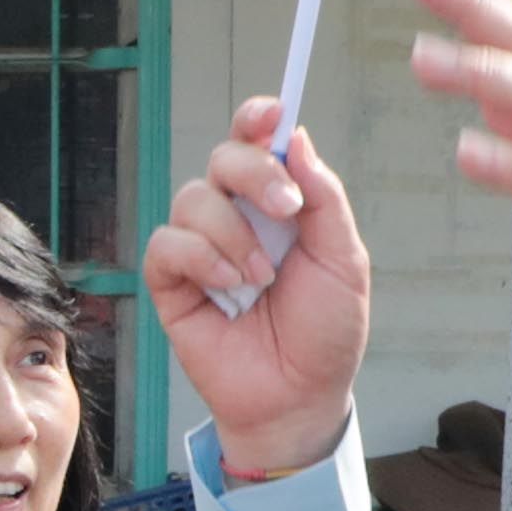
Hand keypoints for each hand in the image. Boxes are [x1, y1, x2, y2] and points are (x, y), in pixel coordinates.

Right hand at [145, 95, 376, 483]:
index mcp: (278, 205)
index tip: (273, 114)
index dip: (258, 118)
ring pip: (193, 199)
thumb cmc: (324, 333)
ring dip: (233, 235)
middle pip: (223, 157)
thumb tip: (297, 138)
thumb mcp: (343, 262)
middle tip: (286, 210)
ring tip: (260, 280)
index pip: (257, 143)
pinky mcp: (171, 282)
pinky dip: (201, 258)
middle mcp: (236, 217)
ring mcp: (201, 248)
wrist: (299, 396)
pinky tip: (228, 288)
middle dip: (253, 174)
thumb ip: (325, 199)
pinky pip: (167, 244)